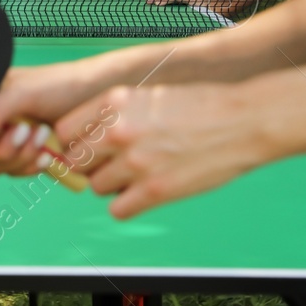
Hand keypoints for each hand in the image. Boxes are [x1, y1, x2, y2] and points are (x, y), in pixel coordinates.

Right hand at [0, 59, 115, 176]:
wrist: (101, 95)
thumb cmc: (62, 85)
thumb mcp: (22, 94)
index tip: (17, 130)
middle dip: (8, 151)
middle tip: (33, 133)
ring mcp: (10, 137)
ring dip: (22, 159)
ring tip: (46, 139)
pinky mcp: (28, 152)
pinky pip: (18, 171)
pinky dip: (33, 166)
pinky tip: (50, 155)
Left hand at [56, 82, 264, 218]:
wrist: (242, 121)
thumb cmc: (197, 106)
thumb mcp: (145, 95)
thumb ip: (111, 114)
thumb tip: (82, 138)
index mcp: (113, 102)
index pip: (64, 132)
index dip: (72, 143)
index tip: (85, 147)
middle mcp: (118, 131)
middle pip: (75, 161)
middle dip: (88, 164)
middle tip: (109, 163)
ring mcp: (135, 162)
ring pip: (95, 186)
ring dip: (110, 184)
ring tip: (135, 174)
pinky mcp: (156, 190)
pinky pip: (117, 209)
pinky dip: (126, 205)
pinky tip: (143, 193)